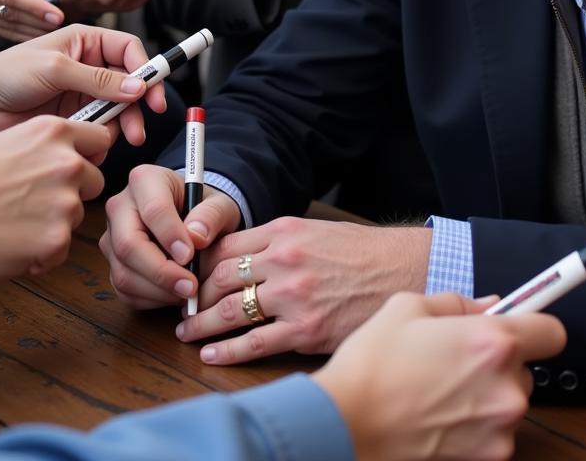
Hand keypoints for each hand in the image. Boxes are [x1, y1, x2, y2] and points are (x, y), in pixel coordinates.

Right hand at [0, 0, 62, 40]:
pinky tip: (39, 38)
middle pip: (9, 13)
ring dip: (32, 31)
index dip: (34, 6)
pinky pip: (0, 32)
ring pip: (6, 26)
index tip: (57, 14)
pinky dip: (20, 36)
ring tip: (57, 33)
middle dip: (38, 22)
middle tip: (64, 26)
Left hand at [0, 24, 166, 144]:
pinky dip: (105, 136)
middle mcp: (89, 65)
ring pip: (120, 107)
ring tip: (125, 139)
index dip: (146, 68)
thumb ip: (97, 79)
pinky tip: (98, 145)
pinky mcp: (76, 118)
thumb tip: (137, 87)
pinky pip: (102, 127)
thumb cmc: (8, 75)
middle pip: (130, 81)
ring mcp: (84, 93)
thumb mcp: (54, 70)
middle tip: (145, 122)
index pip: (128, 50)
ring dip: (126, 123)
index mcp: (85, 42)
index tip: (152, 92)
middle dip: (140, 102)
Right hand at [0, 116, 112, 283]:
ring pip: (77, 216)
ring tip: (14, 224)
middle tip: (36, 202)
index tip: (75, 167)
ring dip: (55, 223)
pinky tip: (12, 245)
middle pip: (95, 180)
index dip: (88, 155)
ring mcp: (65, 202)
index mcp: (53, 132)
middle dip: (74, 192)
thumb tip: (60, 154)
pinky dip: (42, 252)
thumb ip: (41, 146)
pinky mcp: (57, 239)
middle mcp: (67, 163)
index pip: (100, 138)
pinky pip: (61, 249)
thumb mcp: (4, 141)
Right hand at [100, 164, 241, 308]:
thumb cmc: (204, 209)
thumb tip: (196, 237)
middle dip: (160, 271)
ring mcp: (112, 237)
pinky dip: (151, 299)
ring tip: (188, 291)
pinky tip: (174, 294)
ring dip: (158, 290)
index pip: (152, 210)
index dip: (170, 235)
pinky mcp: (112, 264)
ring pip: (124, 272)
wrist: (193, 220)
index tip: (190, 255)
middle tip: (190, 286)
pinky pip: (124, 290)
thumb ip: (212, 215)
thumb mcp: (220, 205)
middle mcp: (121, 207)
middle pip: (128, 244)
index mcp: (145, 180)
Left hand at [177, 219, 431, 363]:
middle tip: (181, 305)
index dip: (201, 263)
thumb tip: (243, 255)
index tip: (189, 274)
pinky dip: (228, 351)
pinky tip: (212, 355)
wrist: (405, 270)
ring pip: (230, 311)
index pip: (226, 246)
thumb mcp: (316, 231)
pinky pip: (256, 343)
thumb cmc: (362, 251)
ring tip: (186, 332)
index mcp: (284, 231)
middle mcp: (284, 260)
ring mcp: (294, 297)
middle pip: (221, 278)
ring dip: (202, 324)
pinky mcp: (306, 330)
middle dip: (195, 294)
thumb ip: (278, 241)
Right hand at [313, 292, 565, 460]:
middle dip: (498, 360)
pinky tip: (440, 412)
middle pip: (526, 367)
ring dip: (487, 392)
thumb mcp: (409, 306)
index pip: (552, 331)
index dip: (535, 324)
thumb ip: (459, 303)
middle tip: (456, 356)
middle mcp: (507, 387)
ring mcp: (500, 427)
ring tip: (441, 387)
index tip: (520, 325)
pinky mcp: (489, 457)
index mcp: (493, 341)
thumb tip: (490, 306)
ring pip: (509, 400)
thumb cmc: (375, 360)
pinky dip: (476, 422)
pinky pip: (495, 429)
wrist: (348, 422)